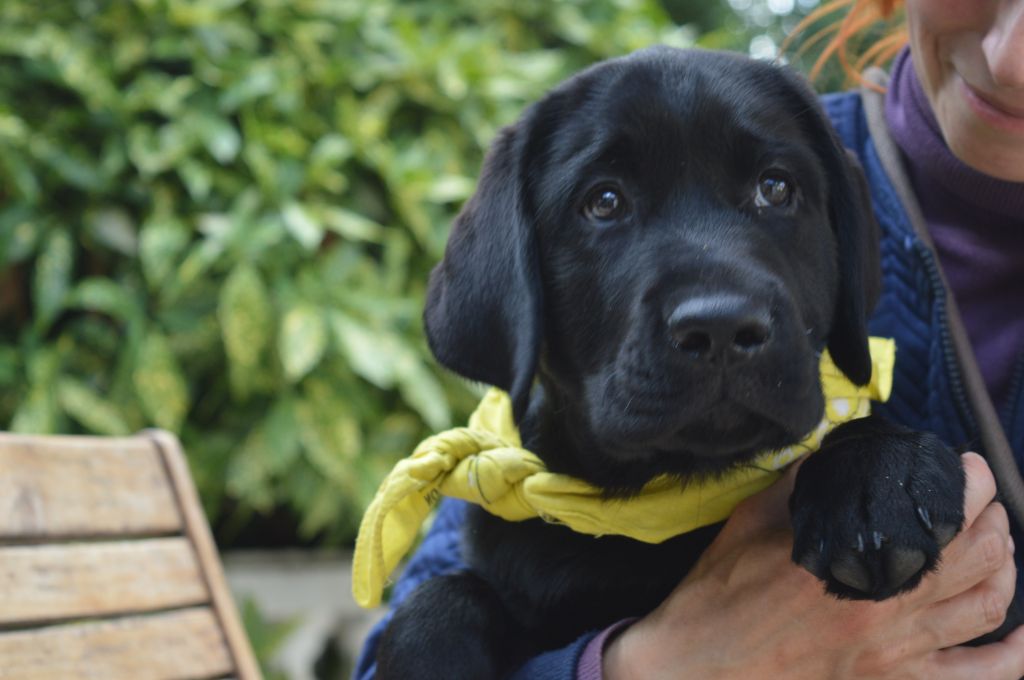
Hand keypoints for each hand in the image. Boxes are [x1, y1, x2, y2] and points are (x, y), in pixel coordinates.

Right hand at [603, 453, 1023, 678]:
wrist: (699, 663)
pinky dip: (1015, 654)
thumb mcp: (754, 519)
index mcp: (855, 558)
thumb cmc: (721, 592)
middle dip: (991, 515)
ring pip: (988, 607)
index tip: (965, 467)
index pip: (942, 512)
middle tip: (979, 498)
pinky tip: (1022, 630)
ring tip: (995, 542)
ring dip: (1006, 566)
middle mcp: (889, 607)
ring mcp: (899, 652)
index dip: (969, 483)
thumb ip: (805, 484)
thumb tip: (840, 456)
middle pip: (978, 555)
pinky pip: (977, 677)